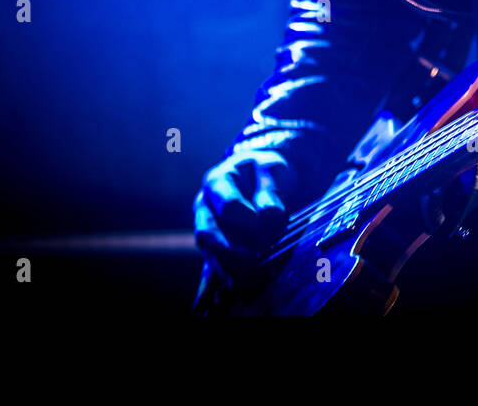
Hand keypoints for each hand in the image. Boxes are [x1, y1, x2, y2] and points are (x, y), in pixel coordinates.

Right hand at [193, 148, 288, 290]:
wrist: (262, 174)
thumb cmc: (266, 170)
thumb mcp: (272, 168)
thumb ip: (271, 189)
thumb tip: (270, 215)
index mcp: (217, 182)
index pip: (229, 206)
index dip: (251, 220)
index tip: (273, 227)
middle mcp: (204, 207)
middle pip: (208, 235)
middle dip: (231, 254)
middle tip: (255, 264)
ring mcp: (206, 228)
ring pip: (209, 254)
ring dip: (227, 270)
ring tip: (246, 285)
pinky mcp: (214, 247)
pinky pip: (208, 268)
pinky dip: (208, 288)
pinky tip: (204, 308)